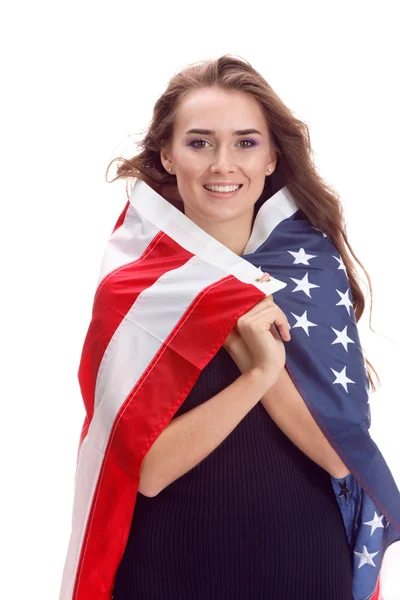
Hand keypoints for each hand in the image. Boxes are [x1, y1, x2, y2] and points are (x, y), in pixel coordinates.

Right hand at [223, 272, 290, 386]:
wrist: (267, 370)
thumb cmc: (268, 349)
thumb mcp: (267, 322)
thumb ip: (264, 304)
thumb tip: (265, 278)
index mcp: (236, 316)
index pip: (251, 294)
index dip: (260, 284)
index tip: (265, 274)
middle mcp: (235, 316)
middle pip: (263, 298)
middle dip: (278, 312)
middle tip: (284, 329)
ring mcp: (242, 320)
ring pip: (270, 305)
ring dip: (282, 319)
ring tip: (284, 334)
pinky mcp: (251, 324)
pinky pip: (274, 313)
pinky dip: (284, 323)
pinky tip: (285, 336)